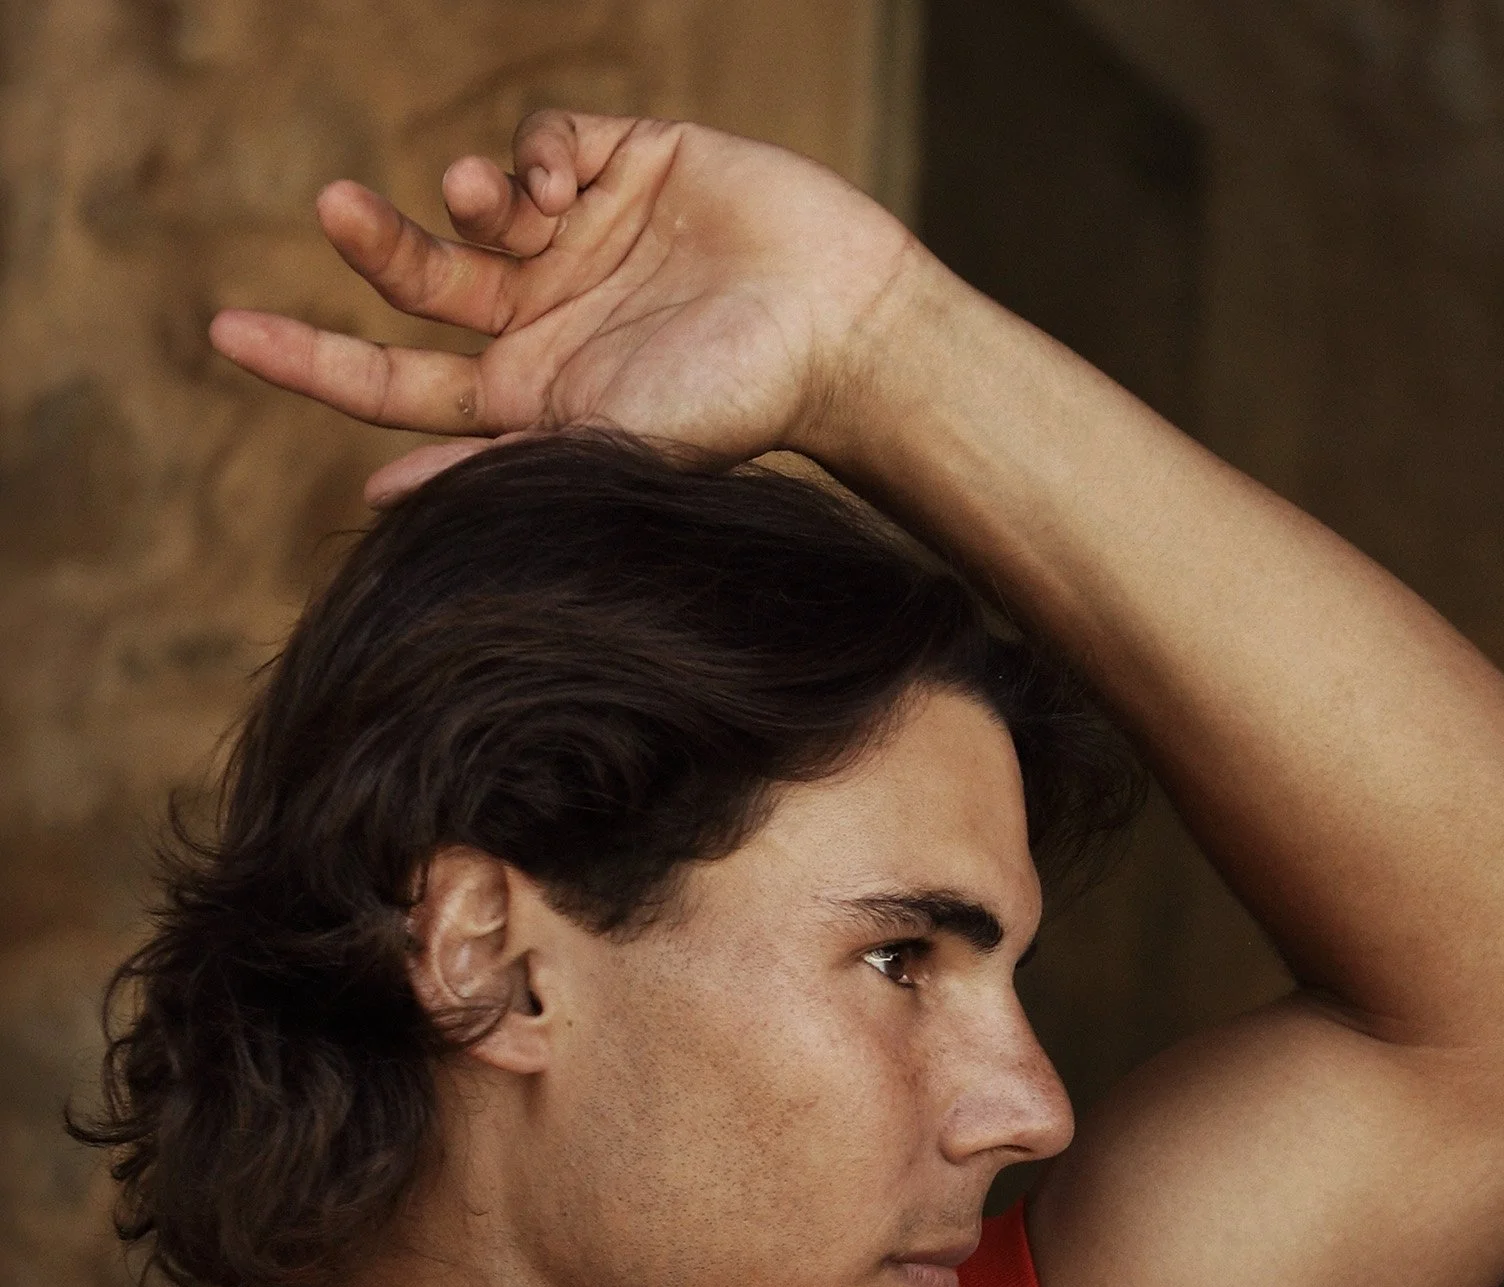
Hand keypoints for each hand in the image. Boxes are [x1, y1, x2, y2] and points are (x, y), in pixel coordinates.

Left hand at [209, 114, 919, 502]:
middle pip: (420, 280)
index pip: (401, 381)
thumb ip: (500, 461)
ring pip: (473, 201)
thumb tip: (377, 494)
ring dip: (461, 194)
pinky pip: (541, 139)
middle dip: (374, 244)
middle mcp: (544, 316)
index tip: (224, 334)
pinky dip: (528, 148)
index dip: (313, 358)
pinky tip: (556, 176)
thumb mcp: (612, 442)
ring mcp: (582, 238)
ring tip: (487, 198)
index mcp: (532, 393)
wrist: (843, 331)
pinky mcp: (625, 166)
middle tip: (335, 211)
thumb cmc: (740, 405)